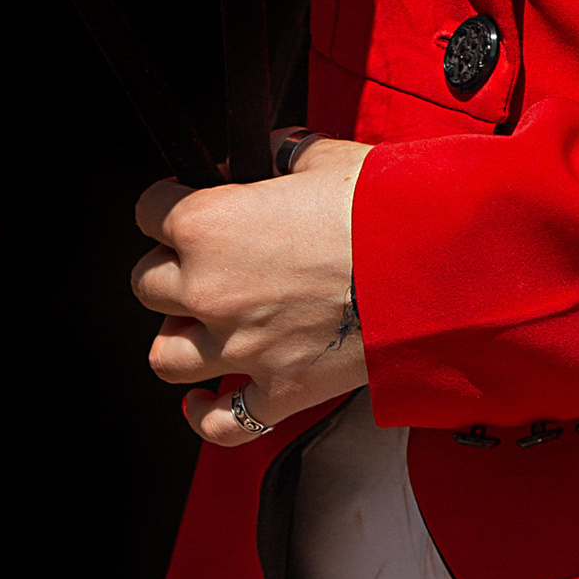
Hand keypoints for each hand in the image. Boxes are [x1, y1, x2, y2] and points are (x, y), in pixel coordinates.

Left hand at [130, 134, 372, 447]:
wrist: (431, 267)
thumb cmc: (381, 209)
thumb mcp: (324, 159)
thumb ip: (281, 157)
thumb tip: (271, 156)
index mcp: (208, 224)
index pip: (147, 211)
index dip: (168, 204)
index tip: (184, 204)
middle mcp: (209, 289)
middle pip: (147, 284)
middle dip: (172, 269)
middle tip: (203, 261)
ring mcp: (240, 348)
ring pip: (166, 356)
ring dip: (181, 336)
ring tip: (203, 323)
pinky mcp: (278, 391)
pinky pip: (221, 422)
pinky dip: (206, 414)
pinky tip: (204, 399)